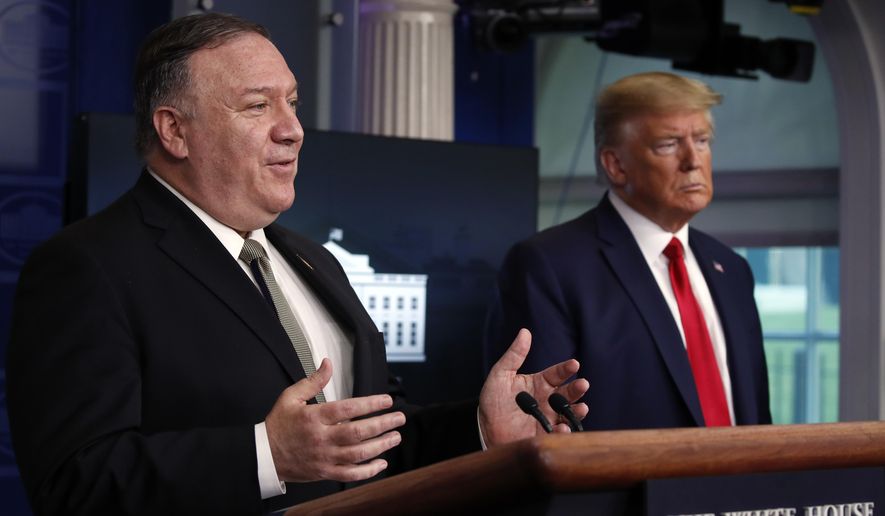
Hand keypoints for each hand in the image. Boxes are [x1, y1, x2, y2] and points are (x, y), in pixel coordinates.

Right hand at [265, 359, 405, 481]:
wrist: (264, 455)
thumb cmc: (279, 424)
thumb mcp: (291, 397)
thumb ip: (313, 381)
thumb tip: (328, 363)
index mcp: (314, 417)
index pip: (347, 409)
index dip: (370, 404)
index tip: (386, 400)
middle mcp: (322, 438)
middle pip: (358, 432)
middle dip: (382, 424)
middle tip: (399, 418)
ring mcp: (324, 457)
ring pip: (358, 453)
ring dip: (380, 445)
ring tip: (395, 436)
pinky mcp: (325, 472)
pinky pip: (350, 474)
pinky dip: (368, 470)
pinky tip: (381, 462)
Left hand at [478, 329, 588, 446]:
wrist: (484, 429)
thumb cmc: (493, 400)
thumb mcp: (500, 375)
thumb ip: (514, 356)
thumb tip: (525, 332)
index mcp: (540, 383)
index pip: (557, 373)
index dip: (566, 369)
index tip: (574, 364)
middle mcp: (548, 400)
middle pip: (567, 393)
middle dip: (577, 389)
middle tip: (583, 384)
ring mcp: (549, 418)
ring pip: (568, 413)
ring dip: (577, 410)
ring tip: (582, 407)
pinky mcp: (545, 435)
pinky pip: (558, 433)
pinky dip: (564, 431)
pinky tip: (562, 427)